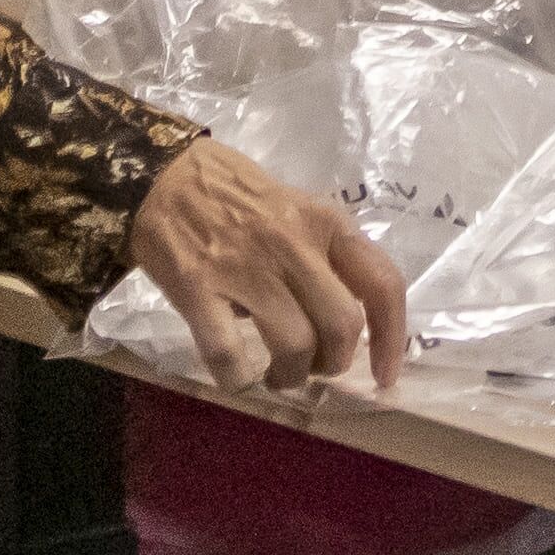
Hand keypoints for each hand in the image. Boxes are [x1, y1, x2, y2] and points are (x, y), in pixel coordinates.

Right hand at [134, 138, 406, 399]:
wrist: (162, 177)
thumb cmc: (237, 196)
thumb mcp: (300, 209)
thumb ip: (326, 255)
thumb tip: (345, 322)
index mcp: (327, 223)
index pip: (382, 283)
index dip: (392, 338)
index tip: (384, 375)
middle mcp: (294, 244)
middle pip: (342, 325)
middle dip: (333, 363)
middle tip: (314, 368)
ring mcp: (245, 267)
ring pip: (293, 345)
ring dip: (289, 376)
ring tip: (276, 376)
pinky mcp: (196, 286)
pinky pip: (227, 352)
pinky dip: (237, 378)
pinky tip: (236, 377)